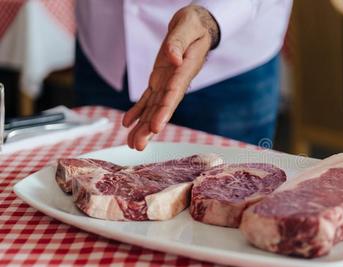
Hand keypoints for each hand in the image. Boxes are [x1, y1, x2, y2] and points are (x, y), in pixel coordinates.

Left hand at [122, 5, 219, 150]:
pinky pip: (147, 99)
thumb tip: (173, 58)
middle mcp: (176, 82)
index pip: (173, 94)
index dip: (164, 111)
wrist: (195, 26)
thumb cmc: (193, 25)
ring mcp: (167, 83)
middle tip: (138, 145)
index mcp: (185, 70)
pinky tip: (127, 124)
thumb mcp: (187, 27)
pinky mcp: (159, 80)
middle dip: (150, 128)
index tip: (156, 127)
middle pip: (162, 108)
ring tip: (132, 143)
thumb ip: (179, 42)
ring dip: (142, 126)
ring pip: (153, 108)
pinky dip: (137, 111)